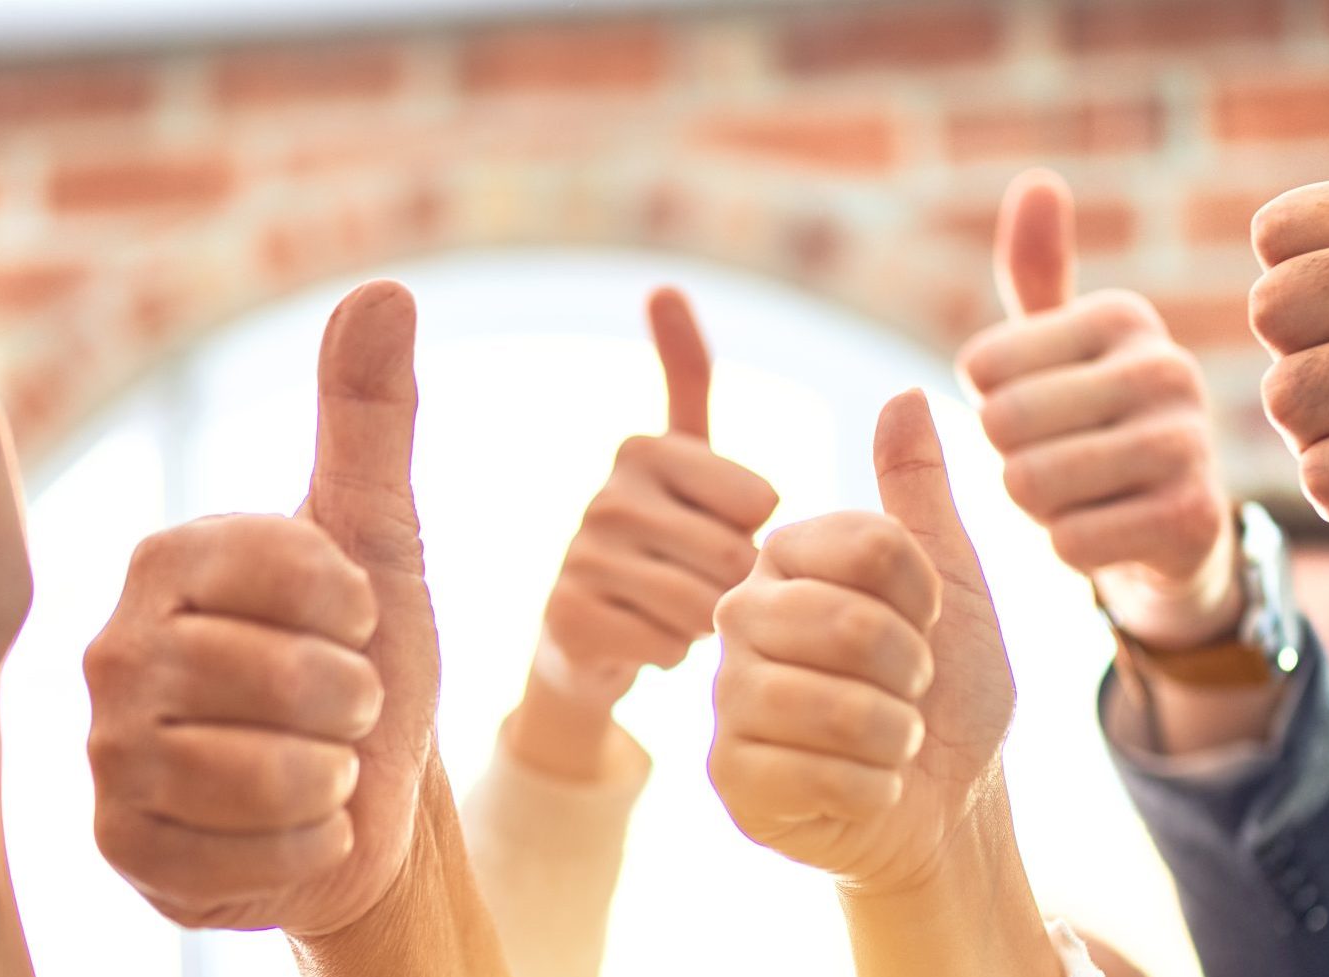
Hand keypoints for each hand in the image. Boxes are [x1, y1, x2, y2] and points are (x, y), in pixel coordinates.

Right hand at [86, 282, 492, 953]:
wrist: (358, 793)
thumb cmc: (363, 655)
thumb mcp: (378, 535)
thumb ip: (370, 420)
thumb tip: (385, 288)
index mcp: (168, 559)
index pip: (291, 567)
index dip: (356, 605)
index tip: (355, 618)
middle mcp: (113, 647)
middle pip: (283, 680)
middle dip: (354, 700)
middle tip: (344, 703)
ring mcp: (109, 753)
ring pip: (266, 774)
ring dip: (333, 777)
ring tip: (322, 763)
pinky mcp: (121, 846)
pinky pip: (246, 858)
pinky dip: (307, 847)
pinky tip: (297, 829)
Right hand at [509, 288, 778, 777]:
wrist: (584, 636)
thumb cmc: (660, 537)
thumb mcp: (681, 456)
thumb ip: (683, 377)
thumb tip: (662, 285)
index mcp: (643, 448)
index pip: (759, 501)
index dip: (755, 530)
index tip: (715, 530)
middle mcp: (606, 496)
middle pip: (735, 556)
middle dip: (734, 584)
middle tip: (694, 582)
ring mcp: (582, 559)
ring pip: (705, 606)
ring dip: (707, 624)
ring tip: (672, 611)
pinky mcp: (569, 621)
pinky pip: (669, 646)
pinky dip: (671, 654)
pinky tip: (643, 640)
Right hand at [708, 391, 1013, 893]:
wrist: (949, 800)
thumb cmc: (947, 687)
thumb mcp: (952, 581)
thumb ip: (920, 494)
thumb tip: (903, 392)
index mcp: (785, 559)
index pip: (867, 544)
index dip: (924, 596)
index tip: (926, 623)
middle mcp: (739, 616)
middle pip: (848, 622)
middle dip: (913, 669)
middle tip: (912, 692)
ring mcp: (726, 697)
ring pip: (833, 703)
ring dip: (896, 733)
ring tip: (894, 739)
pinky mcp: (728, 775)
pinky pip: (814, 773)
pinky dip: (872, 788)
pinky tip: (868, 788)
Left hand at [957, 172, 1237, 650]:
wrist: (1177, 529)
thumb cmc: (1095, 426)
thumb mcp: (1061, 348)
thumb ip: (1037, 272)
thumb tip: (1039, 179)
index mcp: (1122, 315)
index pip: (981, 367)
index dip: (988, 406)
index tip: (1040, 415)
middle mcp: (1165, 366)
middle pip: (1001, 425)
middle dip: (1006, 459)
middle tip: (1055, 465)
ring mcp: (1188, 442)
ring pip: (1028, 485)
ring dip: (1035, 508)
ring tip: (1080, 496)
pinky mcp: (1193, 518)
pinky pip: (1068, 541)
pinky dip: (1068, 549)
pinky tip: (1107, 533)